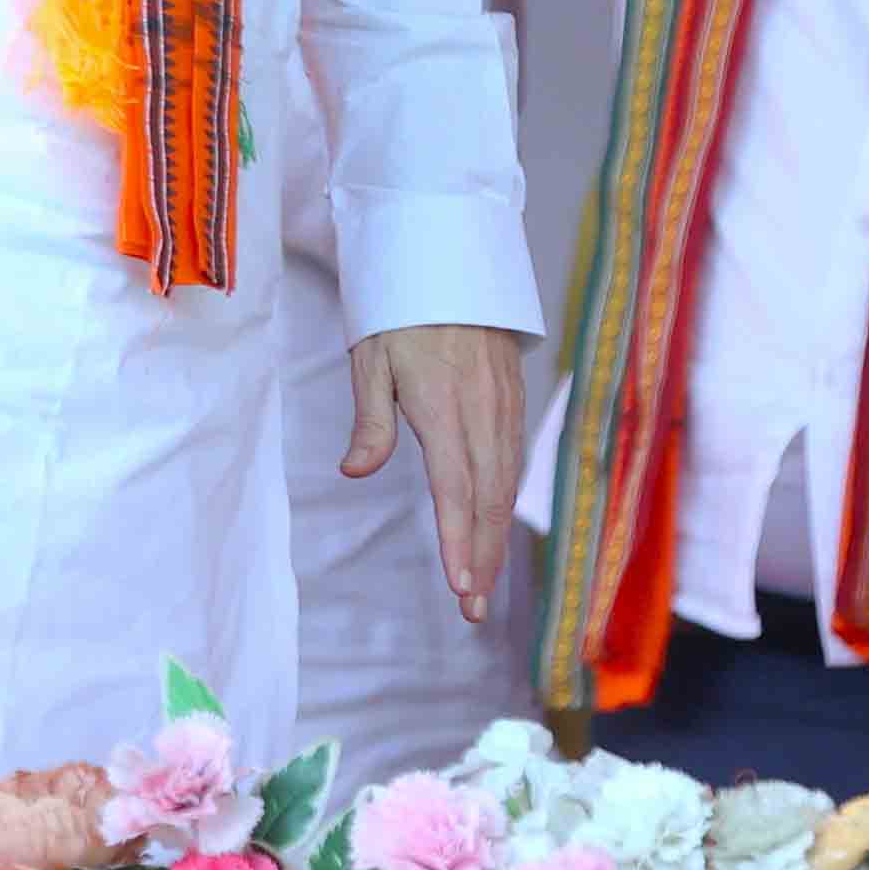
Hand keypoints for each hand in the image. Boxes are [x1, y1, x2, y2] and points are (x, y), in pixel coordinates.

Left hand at [345, 322, 526, 627]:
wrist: (452, 260)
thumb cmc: (402, 310)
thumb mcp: (372, 358)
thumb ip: (370, 419)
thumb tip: (355, 470)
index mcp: (444, 407)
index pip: (456, 489)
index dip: (459, 542)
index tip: (459, 587)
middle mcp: (482, 413)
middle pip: (488, 500)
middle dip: (481, 558)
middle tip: (472, 609)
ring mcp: (504, 407)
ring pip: (506, 485)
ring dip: (495, 538)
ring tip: (482, 583)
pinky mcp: (513, 400)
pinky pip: (514, 461)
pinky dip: (506, 503)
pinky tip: (495, 528)